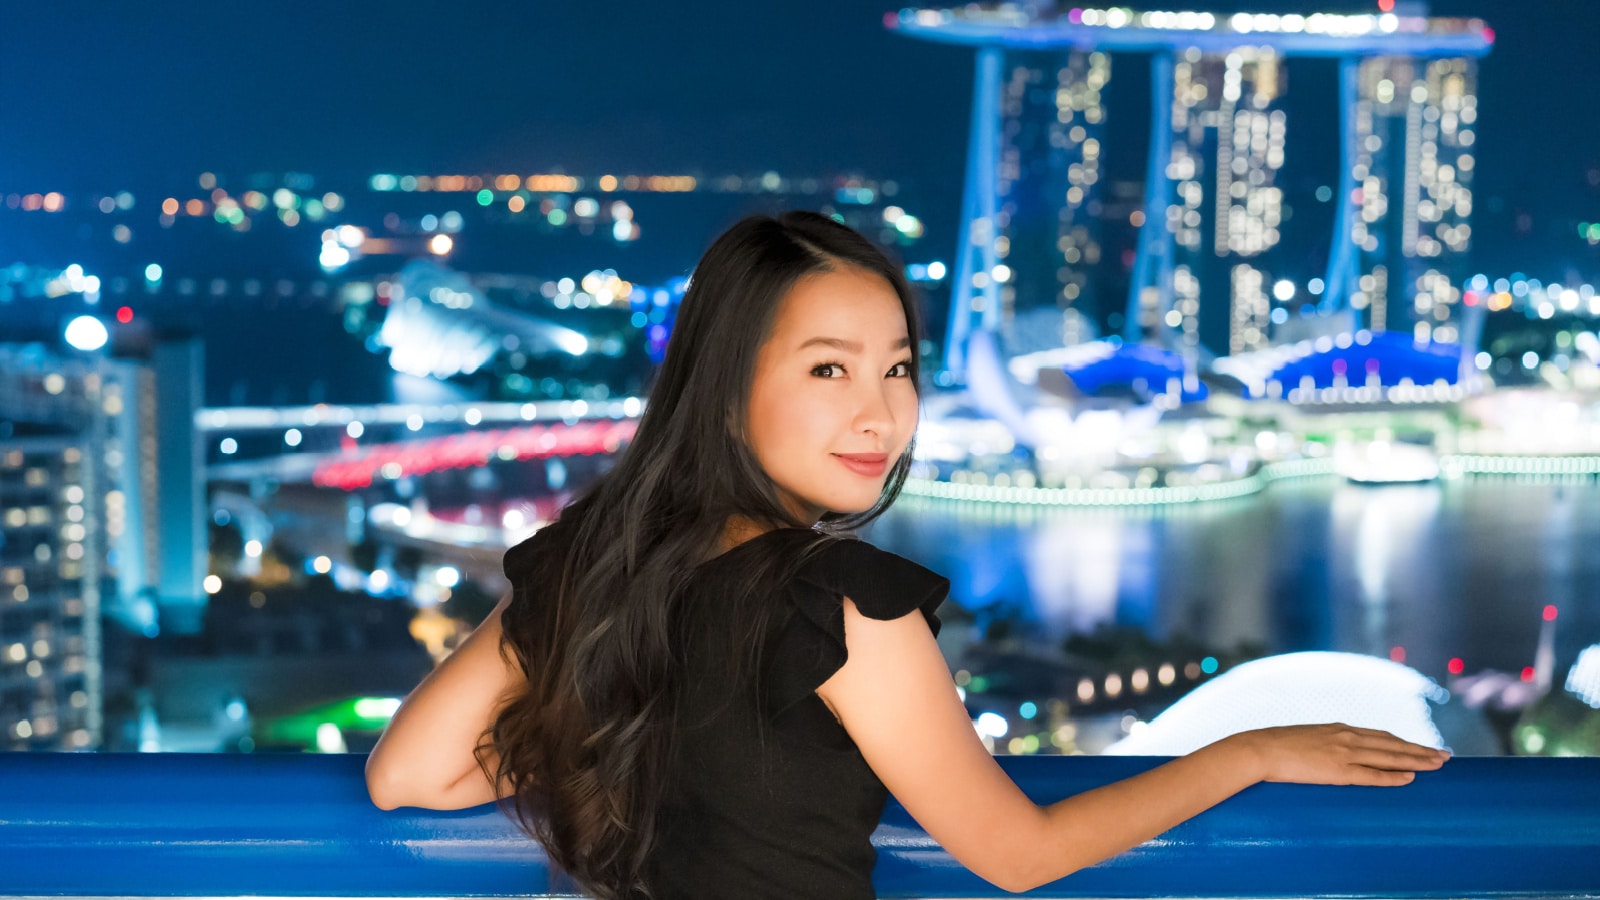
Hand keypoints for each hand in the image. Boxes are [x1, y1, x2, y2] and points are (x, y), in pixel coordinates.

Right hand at [1229, 723, 1450, 786]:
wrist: (1259, 749)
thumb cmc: (1275, 747)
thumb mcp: (1304, 741)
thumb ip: (1321, 746)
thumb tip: (1325, 757)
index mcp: (1339, 729)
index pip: (1380, 735)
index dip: (1403, 742)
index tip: (1422, 747)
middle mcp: (1347, 737)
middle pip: (1393, 743)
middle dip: (1421, 750)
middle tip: (1446, 756)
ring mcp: (1344, 752)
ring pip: (1390, 756)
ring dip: (1417, 760)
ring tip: (1439, 764)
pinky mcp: (1338, 770)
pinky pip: (1373, 774)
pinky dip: (1394, 776)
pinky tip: (1410, 778)